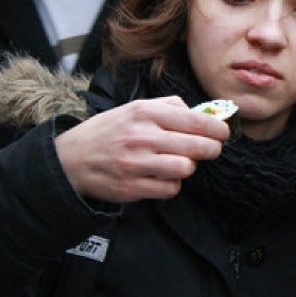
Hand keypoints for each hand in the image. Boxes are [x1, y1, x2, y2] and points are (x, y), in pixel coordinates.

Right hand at [55, 96, 228, 202]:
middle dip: (211, 149)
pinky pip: (171, 189)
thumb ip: (170, 107)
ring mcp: (136, 164)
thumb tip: (203, 114)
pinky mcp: (132, 187)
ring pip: (186, 169)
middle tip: (212, 149)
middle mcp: (141, 137)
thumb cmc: (111, 130)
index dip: (217, 129)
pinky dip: (173, 184)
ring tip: (182, 162)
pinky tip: (164, 176)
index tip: (223, 133)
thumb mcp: (136, 108)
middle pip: (197, 147)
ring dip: (189, 167)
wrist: (72, 158)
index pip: (195, 121)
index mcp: (145, 113)